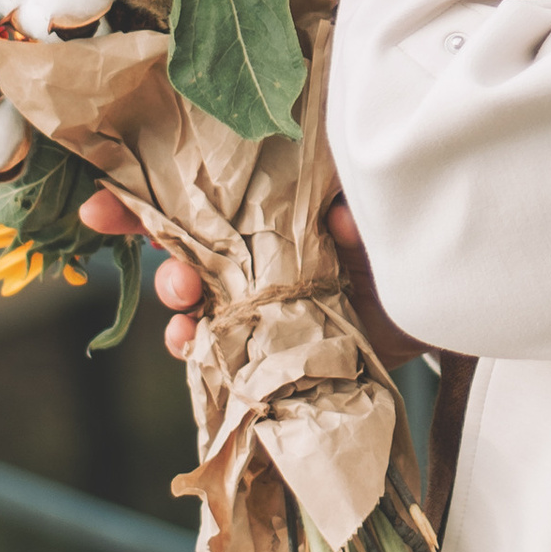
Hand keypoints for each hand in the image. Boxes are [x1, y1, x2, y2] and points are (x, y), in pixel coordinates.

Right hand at [77, 191, 421, 373]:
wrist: (449, 296)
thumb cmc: (407, 236)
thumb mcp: (379, 210)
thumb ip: (352, 207)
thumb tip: (336, 221)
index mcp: (271, 207)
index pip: (199, 197)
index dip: (144, 202)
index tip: (101, 207)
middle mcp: (258, 252)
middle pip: (187, 255)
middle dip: (162, 265)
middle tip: (176, 280)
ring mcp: (263, 301)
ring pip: (199, 306)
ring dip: (181, 310)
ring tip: (188, 314)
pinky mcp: (277, 345)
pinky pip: (225, 353)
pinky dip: (204, 354)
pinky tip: (198, 349)